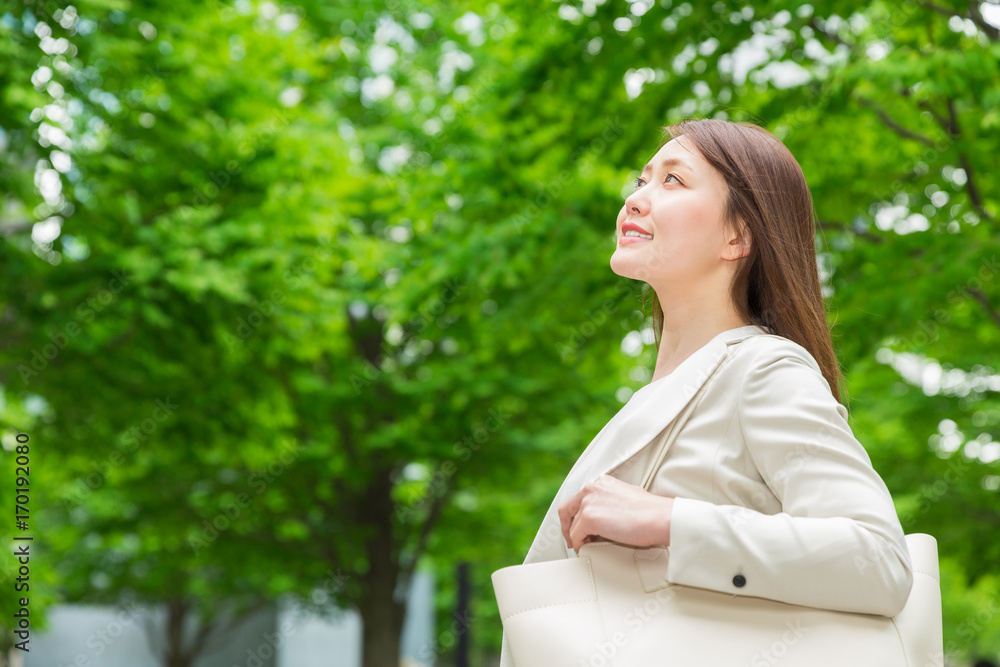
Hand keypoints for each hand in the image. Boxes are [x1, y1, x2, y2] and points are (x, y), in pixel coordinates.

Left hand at [558, 473, 674, 554]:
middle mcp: (592, 488)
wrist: (659, 518)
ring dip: (577, 538)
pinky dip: (579, 544)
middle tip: (573, 540)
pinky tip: (585, 548)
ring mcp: (589, 502)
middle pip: (567, 509)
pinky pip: (576, 536)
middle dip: (568, 527)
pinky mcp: (589, 518)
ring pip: (573, 525)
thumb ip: (610, 501)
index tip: (576, 526)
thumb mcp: (626, 496)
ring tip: (585, 546)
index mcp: (601, 482)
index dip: (574, 515)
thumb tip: (604, 516)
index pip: (578, 498)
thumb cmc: (650, 512)